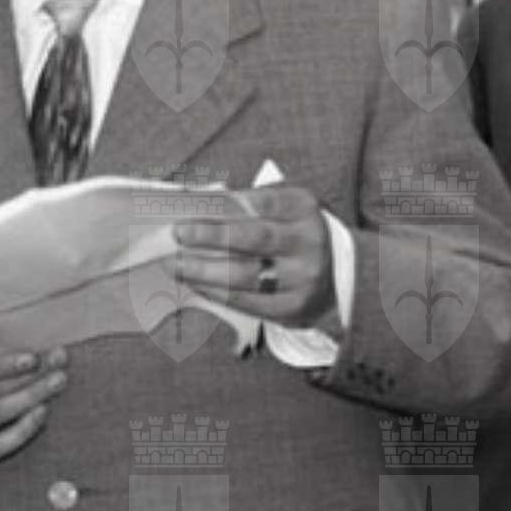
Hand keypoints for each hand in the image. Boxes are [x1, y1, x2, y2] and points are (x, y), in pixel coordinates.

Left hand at [170, 183, 333, 326]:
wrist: (335, 276)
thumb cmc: (291, 234)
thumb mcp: (281, 209)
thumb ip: (246, 205)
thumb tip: (194, 206)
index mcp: (303, 208)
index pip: (261, 203)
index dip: (224, 206)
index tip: (191, 209)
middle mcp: (308, 241)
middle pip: (253, 238)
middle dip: (210, 236)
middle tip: (177, 234)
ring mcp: (303, 277)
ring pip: (245, 274)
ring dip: (203, 270)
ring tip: (175, 264)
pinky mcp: (293, 307)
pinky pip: (248, 302)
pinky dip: (217, 293)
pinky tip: (196, 284)